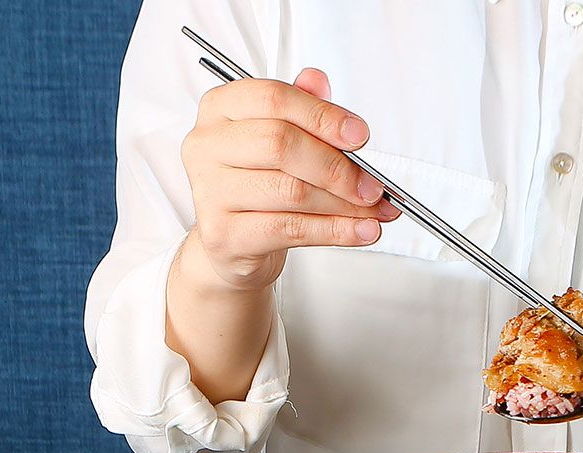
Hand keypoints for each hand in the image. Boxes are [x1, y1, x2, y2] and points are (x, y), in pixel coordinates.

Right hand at [180, 68, 400, 290]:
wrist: (231, 240)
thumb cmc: (256, 183)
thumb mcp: (278, 139)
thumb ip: (300, 108)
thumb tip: (319, 82)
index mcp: (220, 108)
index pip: (274, 98)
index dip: (322, 116)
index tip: (359, 136)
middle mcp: (207, 145)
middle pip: (281, 144)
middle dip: (338, 167)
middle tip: (372, 186)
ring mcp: (210, 190)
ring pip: (291, 191)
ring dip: (344, 204)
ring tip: (375, 213)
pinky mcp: (223, 233)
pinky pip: (290, 229)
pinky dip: (334, 231)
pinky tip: (361, 231)